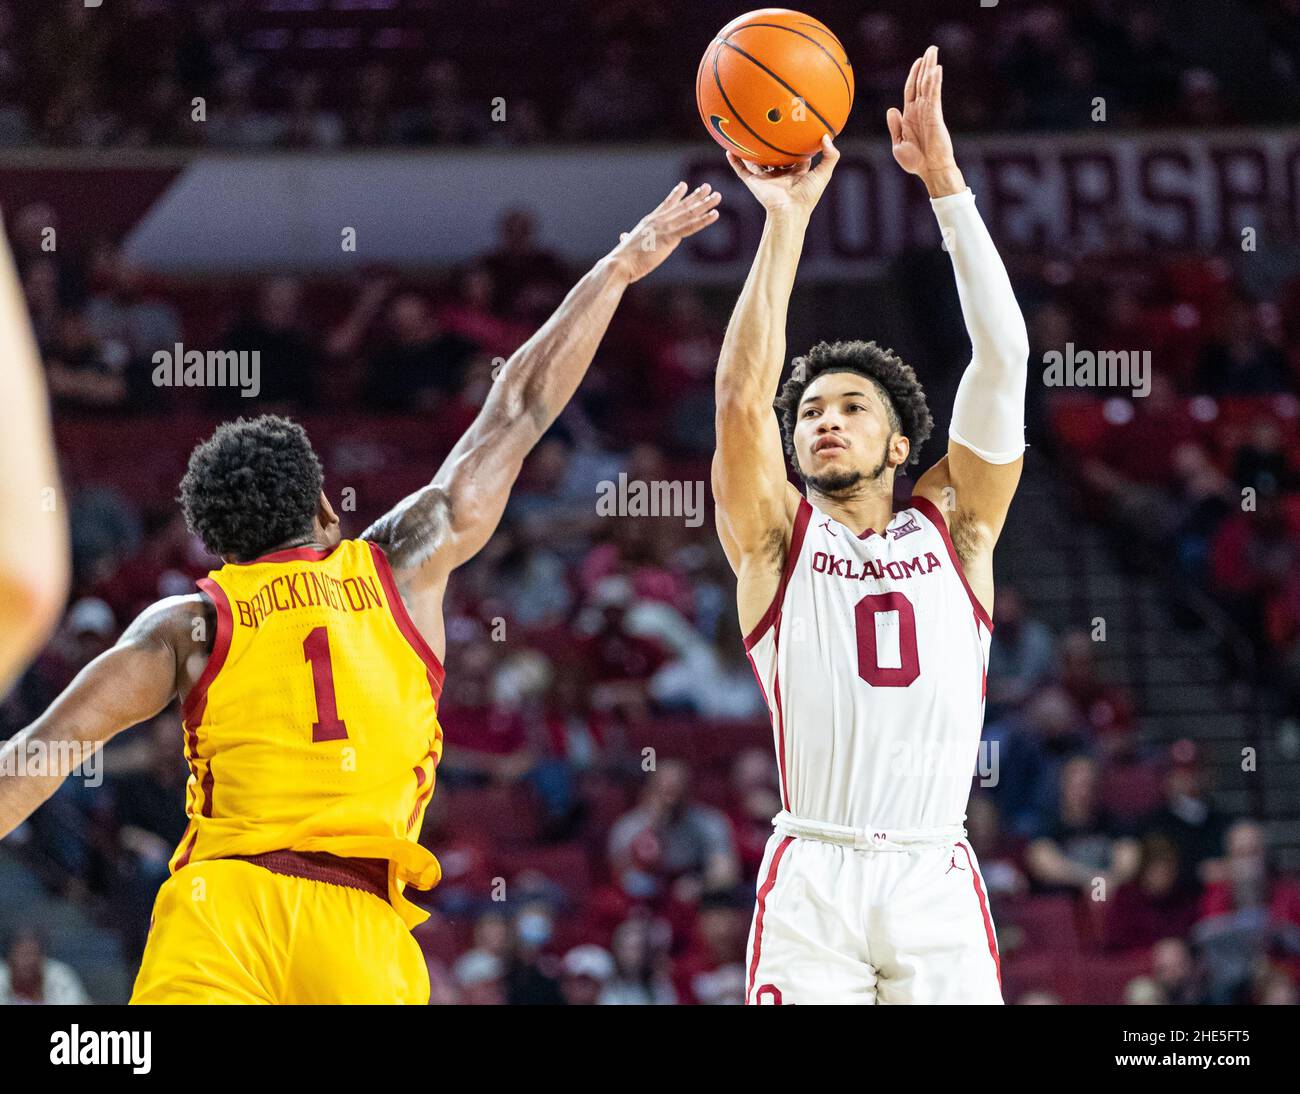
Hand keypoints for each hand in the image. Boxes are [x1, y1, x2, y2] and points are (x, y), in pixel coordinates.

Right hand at [608, 182, 721, 282]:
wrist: (620, 263)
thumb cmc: (623, 259)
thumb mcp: (627, 245)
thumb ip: (628, 239)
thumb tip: (623, 236)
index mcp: (649, 221)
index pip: (666, 205)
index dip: (676, 195)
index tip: (684, 185)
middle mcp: (658, 220)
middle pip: (682, 206)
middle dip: (696, 196)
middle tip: (708, 188)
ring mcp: (664, 227)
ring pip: (689, 213)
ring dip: (705, 204)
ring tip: (717, 196)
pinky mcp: (669, 237)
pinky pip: (691, 227)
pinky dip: (704, 220)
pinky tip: (715, 214)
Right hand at [726, 135, 839, 217]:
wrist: (789, 211)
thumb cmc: (808, 195)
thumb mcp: (824, 173)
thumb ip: (831, 155)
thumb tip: (826, 136)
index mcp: (796, 173)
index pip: (795, 157)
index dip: (795, 145)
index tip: (793, 129)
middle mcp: (780, 175)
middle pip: (774, 157)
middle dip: (771, 146)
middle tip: (768, 126)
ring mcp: (766, 179)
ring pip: (756, 162)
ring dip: (750, 152)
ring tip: (744, 136)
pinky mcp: (754, 183)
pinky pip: (741, 170)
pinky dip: (735, 161)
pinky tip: (728, 150)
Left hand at [886, 46, 963, 195]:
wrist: (929, 170)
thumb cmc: (915, 161)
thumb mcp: (898, 144)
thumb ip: (895, 127)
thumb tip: (891, 109)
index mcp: (910, 115)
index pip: (912, 89)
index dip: (915, 74)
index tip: (919, 61)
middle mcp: (920, 110)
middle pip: (922, 82)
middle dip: (926, 65)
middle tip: (932, 48)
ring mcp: (928, 112)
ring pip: (928, 85)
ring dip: (930, 67)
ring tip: (934, 51)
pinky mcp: (935, 116)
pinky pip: (933, 96)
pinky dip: (934, 82)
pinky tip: (936, 70)